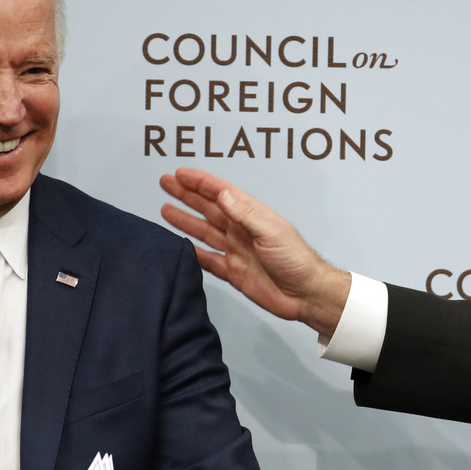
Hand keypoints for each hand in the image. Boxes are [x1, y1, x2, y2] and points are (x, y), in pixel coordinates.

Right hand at [160, 168, 351, 336]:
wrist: (305, 295)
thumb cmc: (296, 260)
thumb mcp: (271, 232)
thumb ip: (245, 214)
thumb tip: (223, 194)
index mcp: (252, 217)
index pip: (222, 193)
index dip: (201, 183)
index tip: (180, 174)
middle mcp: (241, 231)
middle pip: (208, 208)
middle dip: (187, 196)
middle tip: (166, 184)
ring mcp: (236, 251)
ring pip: (204, 231)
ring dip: (186, 220)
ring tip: (166, 210)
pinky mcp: (233, 272)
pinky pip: (208, 260)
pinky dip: (193, 253)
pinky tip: (180, 246)